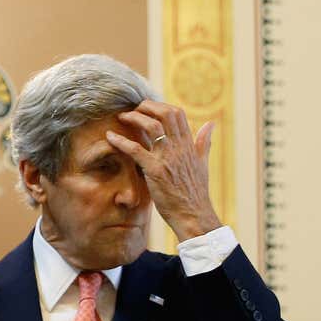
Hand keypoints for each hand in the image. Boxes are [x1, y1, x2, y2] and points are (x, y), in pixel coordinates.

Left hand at [106, 100, 221, 240]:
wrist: (194, 215)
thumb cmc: (195, 192)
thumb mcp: (202, 163)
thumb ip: (203, 142)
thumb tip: (210, 124)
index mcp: (189, 145)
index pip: (178, 114)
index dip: (160, 106)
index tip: (146, 108)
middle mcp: (180, 147)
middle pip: (166, 113)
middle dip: (147, 106)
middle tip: (132, 109)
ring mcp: (168, 158)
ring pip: (152, 126)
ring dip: (134, 118)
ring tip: (121, 117)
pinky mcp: (155, 170)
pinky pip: (136, 150)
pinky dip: (121, 141)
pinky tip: (109, 137)